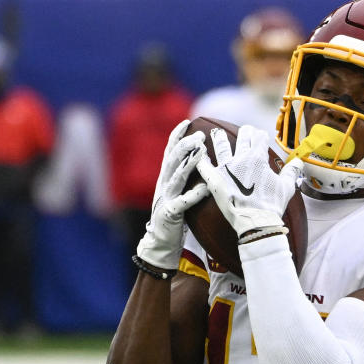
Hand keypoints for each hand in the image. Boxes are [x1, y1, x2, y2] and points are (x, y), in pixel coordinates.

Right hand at [135, 120, 209, 269]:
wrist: (160, 242)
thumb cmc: (173, 215)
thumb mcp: (177, 191)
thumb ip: (184, 176)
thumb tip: (201, 159)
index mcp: (166, 178)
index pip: (169, 152)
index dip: (176, 136)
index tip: (187, 122)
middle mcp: (164, 184)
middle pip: (173, 160)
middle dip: (185, 145)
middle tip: (200, 134)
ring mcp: (165, 198)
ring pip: (176, 176)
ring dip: (189, 163)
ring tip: (202, 152)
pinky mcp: (170, 214)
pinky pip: (182, 203)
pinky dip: (193, 195)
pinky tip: (204, 188)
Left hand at [195, 125, 301, 241]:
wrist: (256, 222)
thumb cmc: (272, 205)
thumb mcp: (287, 187)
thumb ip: (291, 171)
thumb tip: (298, 161)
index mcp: (258, 158)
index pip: (259, 137)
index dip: (261, 135)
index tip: (261, 136)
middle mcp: (241, 159)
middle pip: (242, 137)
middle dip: (245, 132)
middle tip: (245, 131)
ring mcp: (226, 169)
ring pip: (222, 146)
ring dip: (220, 138)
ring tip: (216, 133)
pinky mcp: (214, 180)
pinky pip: (203, 166)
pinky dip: (200, 158)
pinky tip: (198, 153)